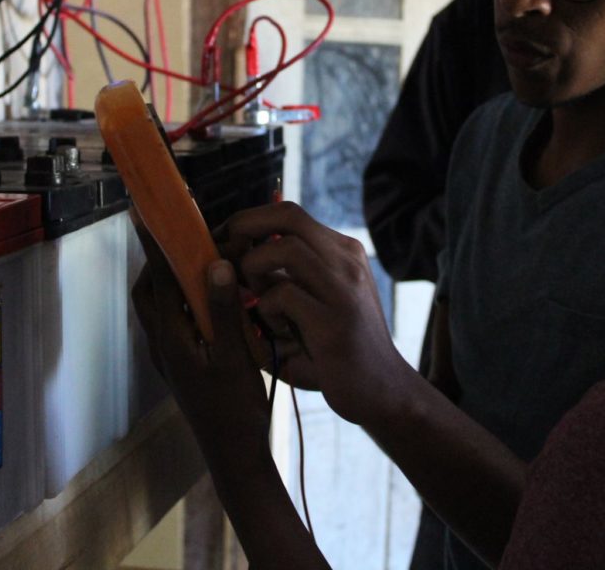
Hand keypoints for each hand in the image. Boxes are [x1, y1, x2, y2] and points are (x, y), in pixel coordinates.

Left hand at [130, 219, 270, 452]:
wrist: (235, 455)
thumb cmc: (236, 410)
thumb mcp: (235, 357)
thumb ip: (225, 310)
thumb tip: (216, 264)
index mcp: (172, 339)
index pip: (157, 280)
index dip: (153, 244)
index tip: (145, 212)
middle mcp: (162, 346)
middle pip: (147, 294)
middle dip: (156, 263)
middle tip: (177, 240)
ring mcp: (170, 359)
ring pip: (157, 310)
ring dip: (168, 283)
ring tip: (195, 265)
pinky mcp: (180, 367)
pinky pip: (171, 324)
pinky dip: (181, 303)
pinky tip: (208, 302)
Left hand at [217, 202, 409, 425]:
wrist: (382, 391)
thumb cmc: (335, 348)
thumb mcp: (313, 302)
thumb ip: (283, 278)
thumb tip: (229, 258)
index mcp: (341, 252)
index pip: (288, 213)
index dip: (247, 222)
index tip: (222, 245)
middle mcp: (347, 261)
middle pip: (287, 215)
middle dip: (244, 229)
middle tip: (225, 260)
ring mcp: (345, 288)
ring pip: (284, 248)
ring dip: (255, 271)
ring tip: (257, 300)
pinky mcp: (335, 321)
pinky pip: (284, 294)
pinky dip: (267, 310)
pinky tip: (278, 331)